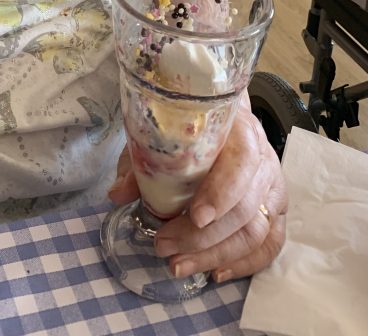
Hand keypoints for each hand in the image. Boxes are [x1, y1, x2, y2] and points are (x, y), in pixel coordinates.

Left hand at [108, 95, 286, 280]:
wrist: (220, 119)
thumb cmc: (189, 128)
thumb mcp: (160, 135)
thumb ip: (142, 162)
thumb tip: (118, 194)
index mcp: (240, 130)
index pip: (241, 163)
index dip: (221, 192)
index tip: (195, 216)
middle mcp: (263, 159)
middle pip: (244, 206)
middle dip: (203, 236)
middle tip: (165, 246)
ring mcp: (273, 186)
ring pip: (256, 231)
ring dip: (216, 255)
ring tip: (180, 265)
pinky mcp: (275, 210)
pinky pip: (269, 244)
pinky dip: (244, 264)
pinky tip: (215, 273)